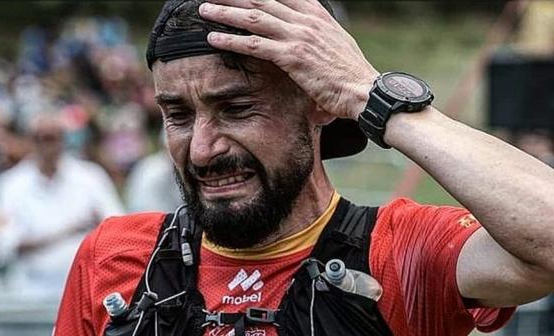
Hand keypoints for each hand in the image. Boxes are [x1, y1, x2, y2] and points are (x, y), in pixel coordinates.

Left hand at [199, 0, 379, 119]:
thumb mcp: (336, 46)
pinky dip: (231, 41)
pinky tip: (213, 39)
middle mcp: (306, 20)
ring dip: (226, 12)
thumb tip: (306, 44)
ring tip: (205, 9)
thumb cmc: (351, 75)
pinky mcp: (292, 56)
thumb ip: (317, 37)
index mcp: (316, 15)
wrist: (365, 91)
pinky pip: (254, 45)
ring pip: (254, 17)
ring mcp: (298, 36)